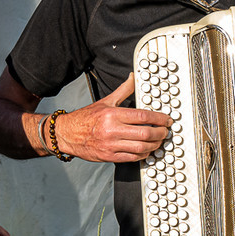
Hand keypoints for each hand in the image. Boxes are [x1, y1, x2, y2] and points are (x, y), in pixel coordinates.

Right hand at [53, 75, 171, 162]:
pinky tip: (147, 150)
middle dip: (160, 133)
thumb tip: (133, 78)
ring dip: (154, 145)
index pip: (143, 116)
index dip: (159, 118)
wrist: (67, 134)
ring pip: (141, 147)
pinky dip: (143, 155)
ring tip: (158, 141)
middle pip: (145, 133)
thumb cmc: (86, 118)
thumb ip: (123, 90)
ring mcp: (111, 145)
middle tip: (165, 131)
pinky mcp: (109, 156)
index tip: (166, 120)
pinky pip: (132, 158)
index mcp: (113, 114)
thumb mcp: (105, 101)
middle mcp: (112, 130)